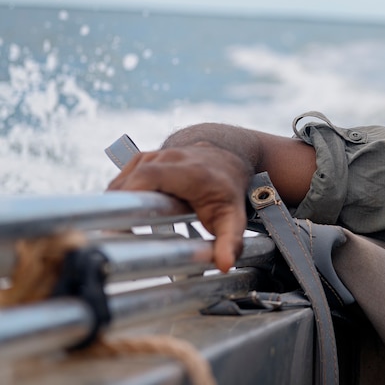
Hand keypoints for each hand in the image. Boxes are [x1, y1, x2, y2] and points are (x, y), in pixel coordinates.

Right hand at [107, 143, 251, 271]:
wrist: (228, 162)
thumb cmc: (228, 192)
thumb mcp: (234, 218)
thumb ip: (230, 242)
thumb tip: (224, 264)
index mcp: (190, 172)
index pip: (147, 178)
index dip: (127, 200)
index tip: (118, 228)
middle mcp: (170, 158)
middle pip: (129, 181)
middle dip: (117, 209)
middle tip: (116, 238)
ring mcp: (155, 155)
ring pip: (123, 181)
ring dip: (118, 204)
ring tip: (122, 229)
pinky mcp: (145, 158)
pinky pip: (123, 178)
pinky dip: (121, 197)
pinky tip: (127, 214)